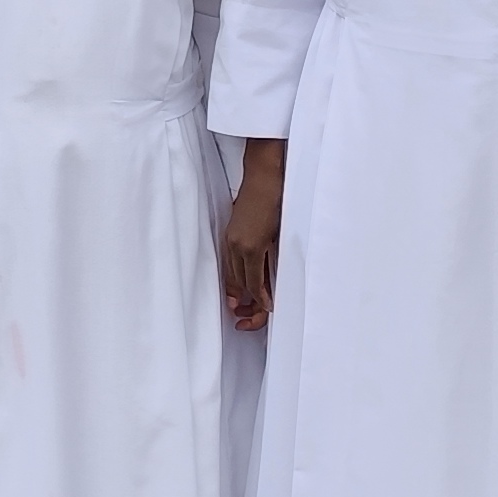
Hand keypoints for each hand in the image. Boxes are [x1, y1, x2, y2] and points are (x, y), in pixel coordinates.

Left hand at [220, 139, 283, 332]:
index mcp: (231, 239)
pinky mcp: (252, 245)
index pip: (230, 275)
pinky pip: (255, 277)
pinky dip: (260, 293)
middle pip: (235, 283)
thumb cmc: (262, 192)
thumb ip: (254, 239)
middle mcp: (232, 244)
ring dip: (253, 303)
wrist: (265, 174)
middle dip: (243, 305)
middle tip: (246, 322)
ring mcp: (241, 245)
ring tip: (259, 318)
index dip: (235, 295)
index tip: (238, 308)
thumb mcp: (253, 220)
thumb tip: (261, 254)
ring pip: (244, 283)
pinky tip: (267, 305)